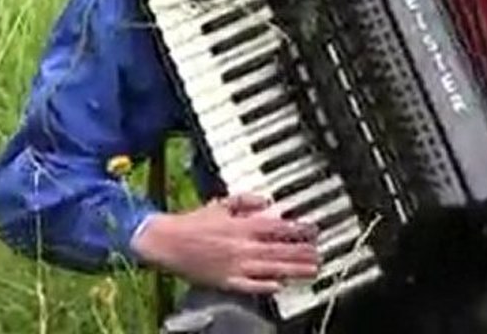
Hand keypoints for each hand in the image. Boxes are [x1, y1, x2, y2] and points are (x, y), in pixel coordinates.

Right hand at [131, 193, 320, 293]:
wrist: (168, 241)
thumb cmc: (194, 222)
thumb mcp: (222, 203)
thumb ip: (246, 200)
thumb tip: (267, 201)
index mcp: (242, 226)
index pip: (277, 228)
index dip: (298, 229)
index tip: (314, 231)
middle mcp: (242, 246)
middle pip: (279, 250)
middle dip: (302, 254)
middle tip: (319, 256)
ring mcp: (235, 265)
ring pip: (271, 269)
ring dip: (293, 270)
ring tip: (310, 271)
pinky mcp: (226, 281)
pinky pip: (250, 285)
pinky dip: (266, 286)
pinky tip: (280, 286)